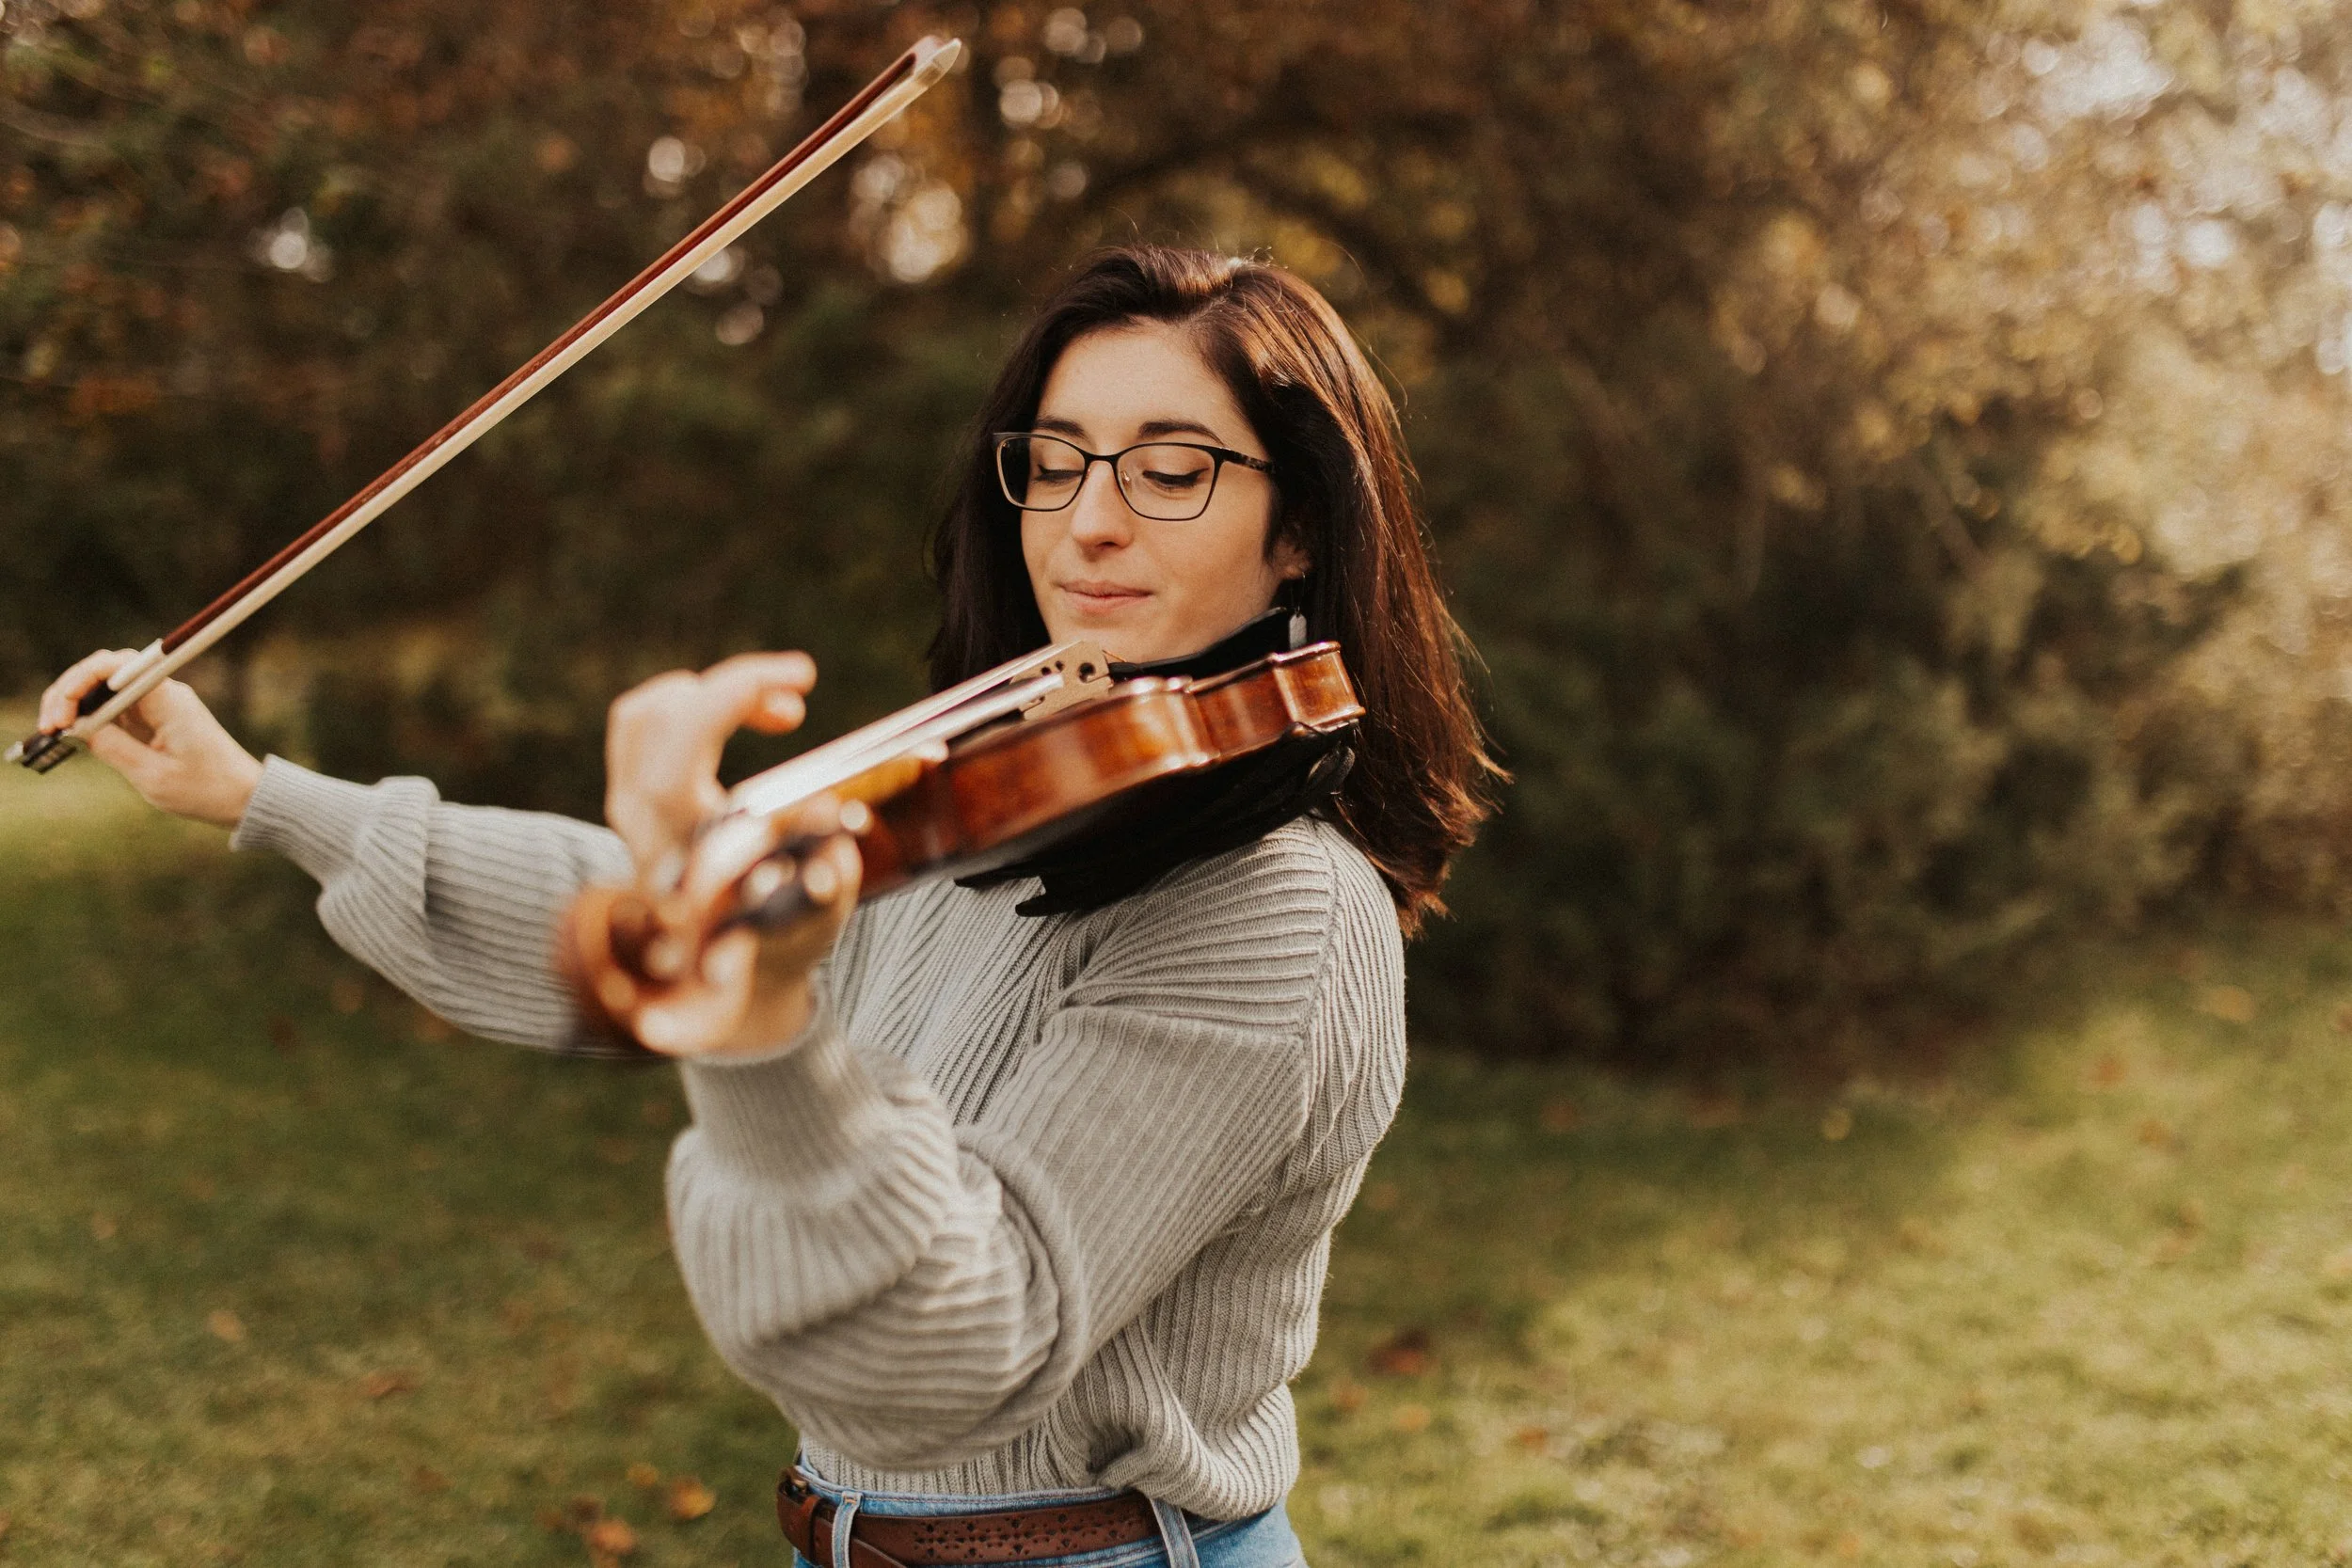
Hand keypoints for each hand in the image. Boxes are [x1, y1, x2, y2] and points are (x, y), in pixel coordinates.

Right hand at [38, 650, 263, 829]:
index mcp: (167, 698)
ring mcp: (159, 703)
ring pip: (106, 688)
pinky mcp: (156, 717)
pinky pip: (116, 706)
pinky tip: (73, 733)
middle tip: (48, 727)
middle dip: (69, 693)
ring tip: (53, 731)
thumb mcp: (152, 775)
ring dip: (76, 704)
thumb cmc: (207, 789)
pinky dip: (91, 715)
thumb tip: (78, 726)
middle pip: (104, 672)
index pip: (112, 666)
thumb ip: (112, 747)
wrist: (244, 796)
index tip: (62, 718)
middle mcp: (163, 692)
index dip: (77, 683)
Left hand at [603, 652, 860, 1056]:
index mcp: (685, 841)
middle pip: (663, 713)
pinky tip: (743, 722)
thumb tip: (837, 832)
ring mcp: (627, 809)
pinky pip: (645, 723)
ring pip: (646, 712)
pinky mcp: (629, 799)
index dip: (737, 690)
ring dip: (715, 695)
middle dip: (737, 684)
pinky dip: (693, 706)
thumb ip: (827, 879)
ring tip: (781, 713)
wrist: (723, 980)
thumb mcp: (815, 915)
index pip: (686, 736)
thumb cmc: (777, 939)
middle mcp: (642, 822)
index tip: (801, 679)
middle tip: (799, 695)